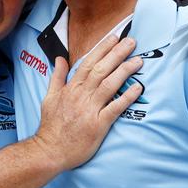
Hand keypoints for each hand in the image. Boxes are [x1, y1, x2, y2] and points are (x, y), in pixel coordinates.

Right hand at [33, 36, 141, 171]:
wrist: (50, 150)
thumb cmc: (51, 125)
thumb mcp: (49, 97)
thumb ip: (57, 77)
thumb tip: (60, 58)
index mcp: (71, 88)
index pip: (88, 63)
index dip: (102, 49)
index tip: (114, 37)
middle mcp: (81, 95)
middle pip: (101, 69)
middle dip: (117, 54)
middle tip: (131, 42)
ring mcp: (90, 109)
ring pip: (109, 85)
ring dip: (124, 71)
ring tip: (138, 60)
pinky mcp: (98, 125)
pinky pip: (115, 108)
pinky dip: (126, 97)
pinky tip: (137, 87)